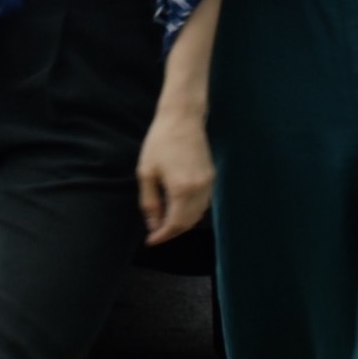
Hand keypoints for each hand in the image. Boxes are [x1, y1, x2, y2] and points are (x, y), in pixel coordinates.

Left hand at [136, 109, 213, 243]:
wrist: (182, 118)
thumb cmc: (160, 142)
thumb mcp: (147, 172)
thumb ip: (150, 202)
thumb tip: (153, 224)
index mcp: (181, 189)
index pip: (174, 224)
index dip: (162, 235)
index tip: (151, 241)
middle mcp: (199, 189)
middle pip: (189, 222)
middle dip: (172, 231)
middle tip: (156, 232)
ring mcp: (208, 183)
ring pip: (198, 214)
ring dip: (183, 222)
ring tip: (165, 220)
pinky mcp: (211, 176)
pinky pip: (203, 202)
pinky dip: (192, 210)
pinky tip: (178, 207)